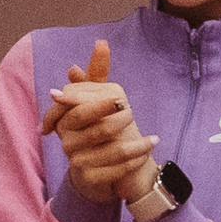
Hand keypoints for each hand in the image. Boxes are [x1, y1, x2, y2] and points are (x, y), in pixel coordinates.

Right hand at [41, 41, 158, 202]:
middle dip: (116, 119)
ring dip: (136, 144)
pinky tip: (149, 149)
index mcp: (66, 119)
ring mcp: (77, 161)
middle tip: (131, 110)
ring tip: (154, 138)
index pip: (79, 109)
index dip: (99, 104)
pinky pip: (118, 169)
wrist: (96, 169)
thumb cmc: (95, 126)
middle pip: (95, 128)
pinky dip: (137, 159)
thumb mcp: (96, 98)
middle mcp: (67, 141)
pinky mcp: (91, 179)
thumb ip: (97, 73)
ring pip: (112, 150)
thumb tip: (101, 42)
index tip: (121, 98)